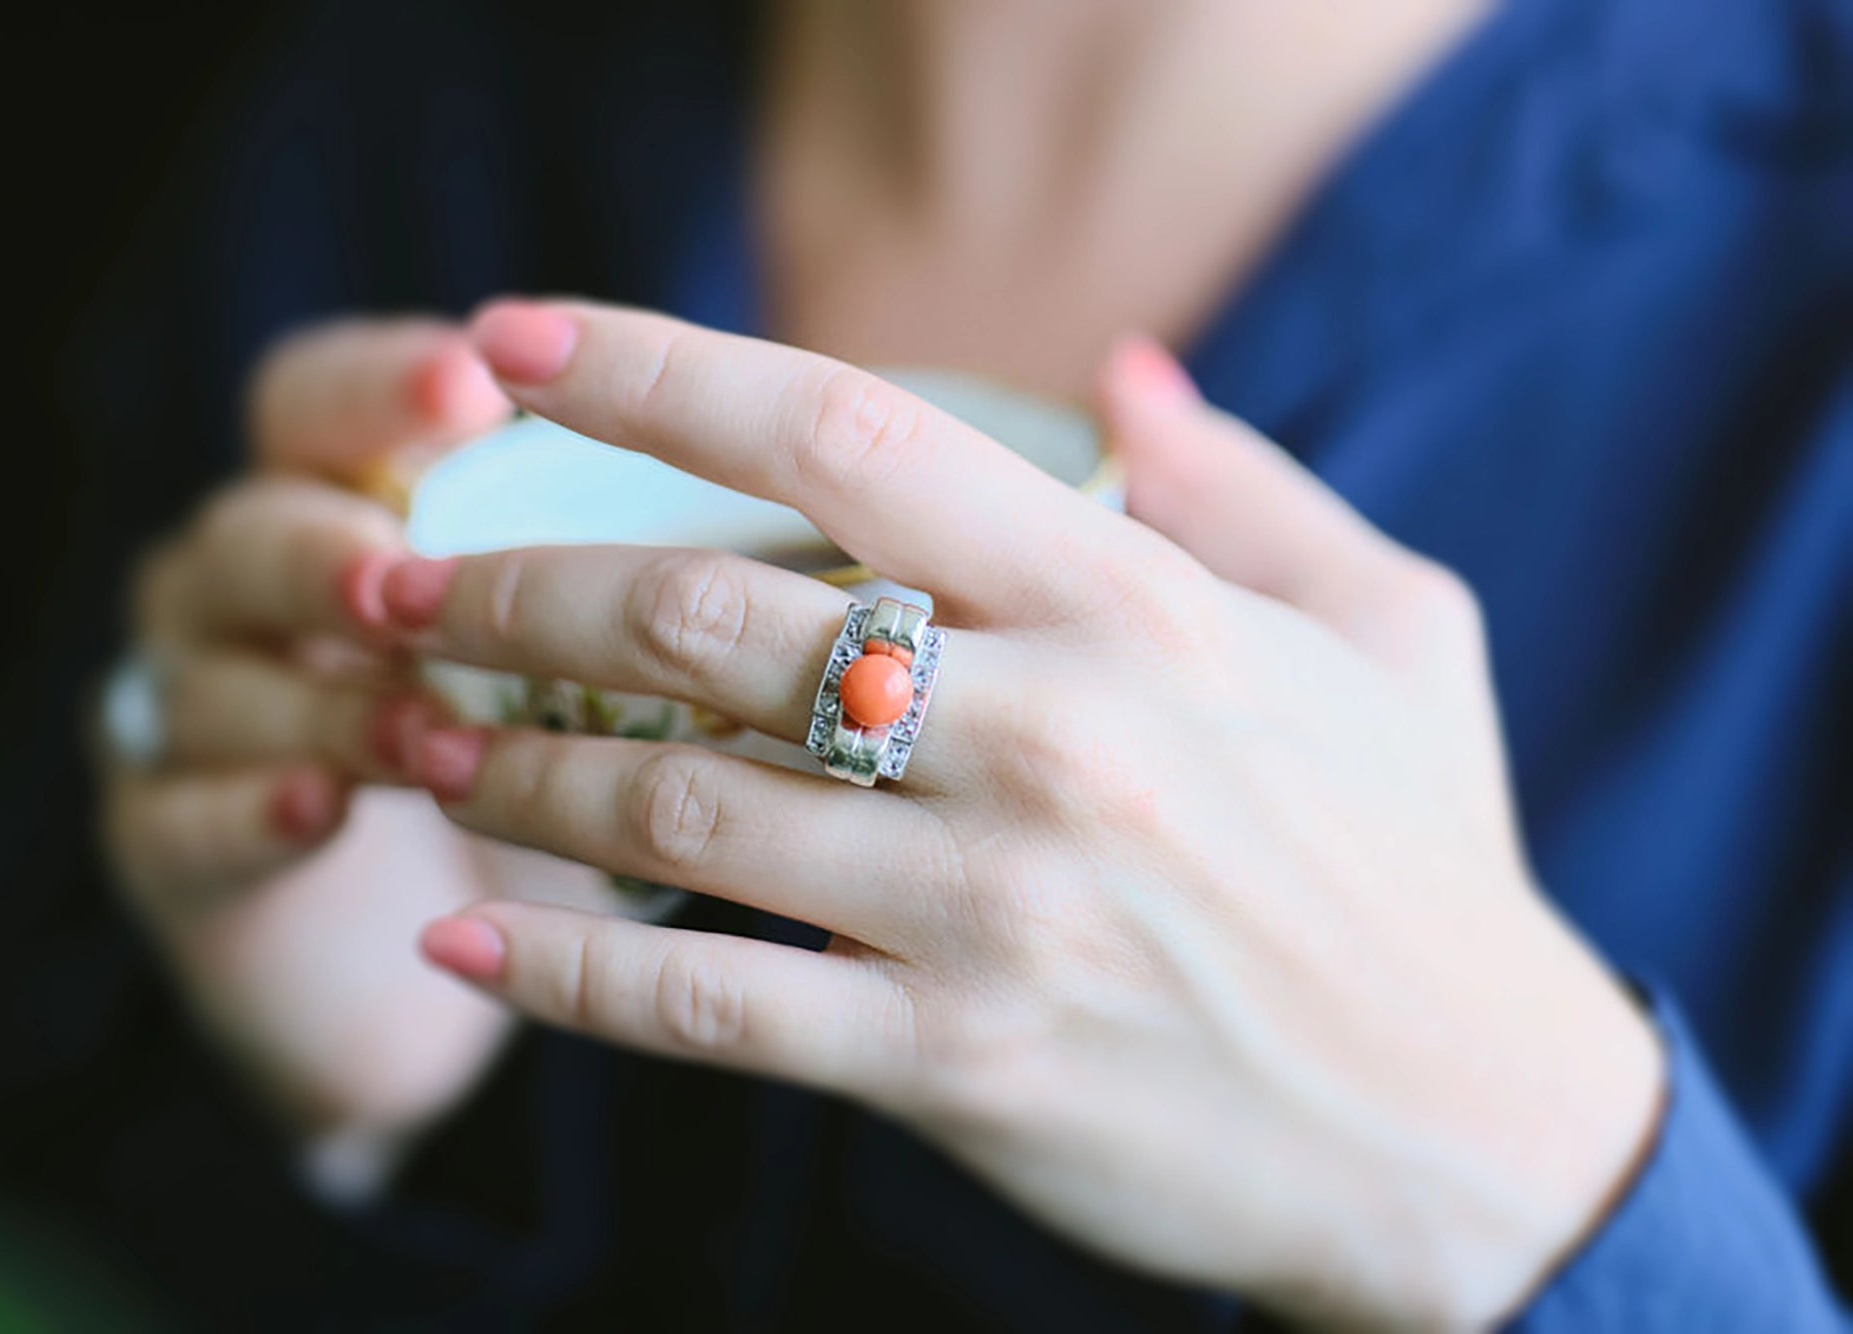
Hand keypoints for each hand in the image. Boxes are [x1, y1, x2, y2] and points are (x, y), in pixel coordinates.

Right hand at [101, 318, 569, 1169]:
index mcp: (337, 499)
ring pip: (214, 682)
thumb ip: (630, 557)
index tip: (478, 386)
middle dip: (328, 555)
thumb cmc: (542, 753)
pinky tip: (320, 809)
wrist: (444, 944)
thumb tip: (784, 475)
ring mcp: (191, 713)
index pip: (321, 402)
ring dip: (326, 707)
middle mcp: (244, 586)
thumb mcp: (590, 646)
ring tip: (423, 739)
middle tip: (404, 589)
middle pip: (251, 533)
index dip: (383, 387)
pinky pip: (181, 820)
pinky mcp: (166, 845)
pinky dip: (249, 811)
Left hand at [376, 302, 1663, 1324]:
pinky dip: (562, 973)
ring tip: (418, 734)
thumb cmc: (1425, 866)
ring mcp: (996, 908)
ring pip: (681, 803)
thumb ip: (1246, 487)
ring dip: (518, 761)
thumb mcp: (1394, 634)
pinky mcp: (958, 1064)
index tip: (520, 343)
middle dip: (522, 582)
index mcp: (1142, 610)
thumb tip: (1119, 373)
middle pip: (712, 616)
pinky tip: (462, 940)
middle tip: (408, 577)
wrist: (1472, 1135)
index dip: (662, 373)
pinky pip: (707, 1005)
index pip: (854, 439)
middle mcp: (1055, 736)